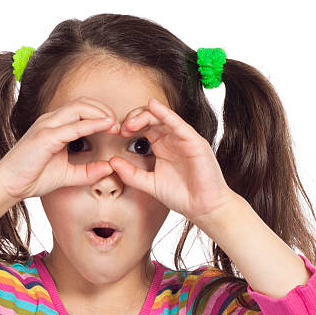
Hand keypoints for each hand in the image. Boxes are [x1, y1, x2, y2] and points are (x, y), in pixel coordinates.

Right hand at [0, 97, 119, 200]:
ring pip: (80, 107)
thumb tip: (109, 168)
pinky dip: (92, 124)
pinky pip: (74, 126)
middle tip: (119, 124)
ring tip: (115, 124)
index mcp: (54, 125)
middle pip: (84, 102)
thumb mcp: (67, 174)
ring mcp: (47, 126)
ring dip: (101, 113)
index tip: (116, 127)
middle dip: (104, 109)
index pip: (82, 108)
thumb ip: (87, 171)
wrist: (8, 185)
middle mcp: (50, 120)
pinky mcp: (45, 136)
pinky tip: (105, 127)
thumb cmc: (32, 177)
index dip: (102, 114)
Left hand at [109, 98, 238, 222]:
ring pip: (162, 117)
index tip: (116, 133)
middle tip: (121, 128)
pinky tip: (153, 107)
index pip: (143, 126)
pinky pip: (178, 123)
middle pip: (151, 117)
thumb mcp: (149, 184)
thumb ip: (131, 174)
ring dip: (145, 115)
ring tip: (131, 122)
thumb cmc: (181, 195)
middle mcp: (172, 138)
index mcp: (161, 145)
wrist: (203, 208)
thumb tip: (111, 162)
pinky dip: (165, 114)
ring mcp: (184, 138)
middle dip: (134, 118)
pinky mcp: (194, 141)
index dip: (129, 125)